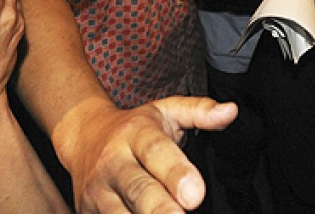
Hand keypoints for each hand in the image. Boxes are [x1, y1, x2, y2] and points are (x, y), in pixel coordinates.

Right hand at [55, 96, 236, 212]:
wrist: (83, 137)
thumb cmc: (133, 128)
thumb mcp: (166, 110)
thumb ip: (199, 111)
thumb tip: (230, 111)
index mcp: (134, 134)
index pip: (156, 152)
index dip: (176, 173)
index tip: (196, 195)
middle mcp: (113, 163)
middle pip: (137, 189)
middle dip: (159, 208)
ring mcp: (97, 192)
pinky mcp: (89, 212)